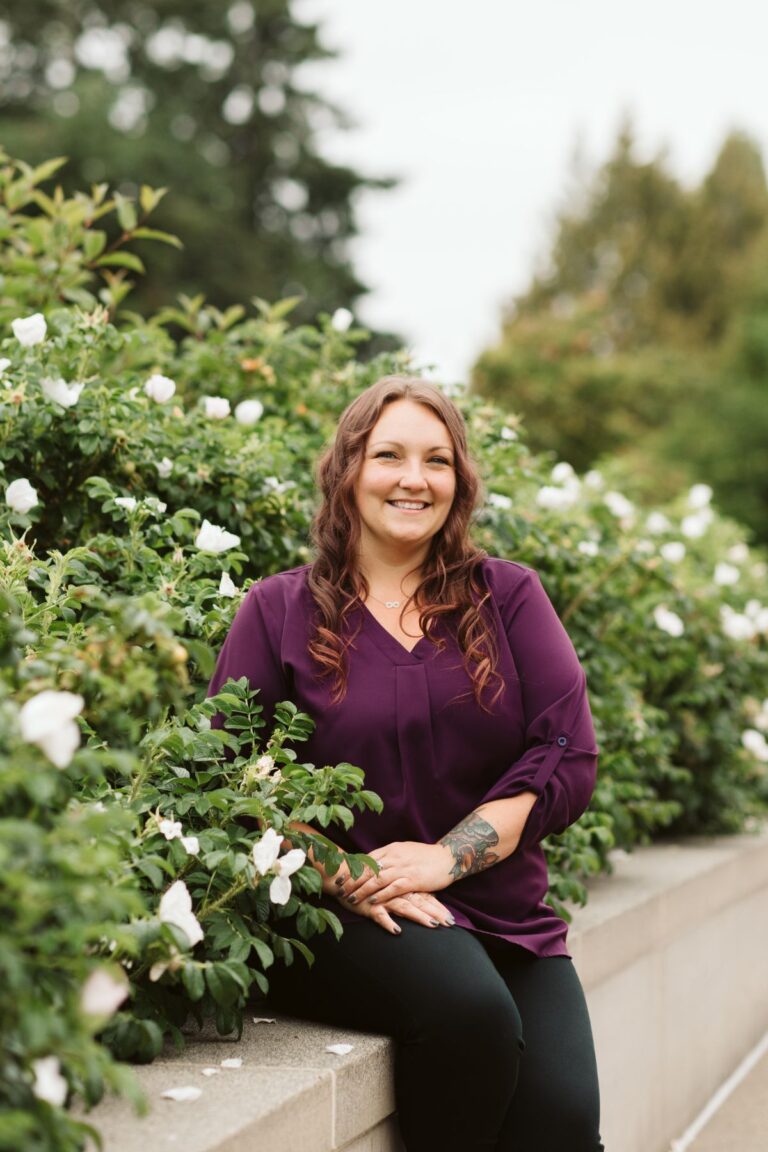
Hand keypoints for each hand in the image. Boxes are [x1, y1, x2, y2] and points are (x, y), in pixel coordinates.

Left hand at [335, 841, 453, 905]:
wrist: (449, 857)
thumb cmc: (426, 856)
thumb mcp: (405, 850)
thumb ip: (390, 856)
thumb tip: (375, 862)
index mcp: (392, 849)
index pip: (367, 859)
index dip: (353, 868)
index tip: (340, 876)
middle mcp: (395, 857)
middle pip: (368, 869)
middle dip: (352, 880)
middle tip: (339, 889)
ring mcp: (403, 868)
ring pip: (377, 879)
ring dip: (362, 889)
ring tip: (350, 898)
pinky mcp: (412, 880)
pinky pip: (393, 888)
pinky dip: (381, 895)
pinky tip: (372, 902)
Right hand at [336, 888, 454, 934]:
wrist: (344, 874)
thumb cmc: (368, 880)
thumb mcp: (389, 884)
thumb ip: (404, 889)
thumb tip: (421, 898)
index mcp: (402, 886)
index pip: (424, 897)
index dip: (438, 907)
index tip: (452, 919)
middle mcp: (395, 892)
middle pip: (419, 902)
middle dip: (435, 913)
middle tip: (450, 924)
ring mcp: (383, 899)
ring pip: (404, 907)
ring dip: (418, 916)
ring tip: (432, 925)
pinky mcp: (369, 906)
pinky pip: (380, 915)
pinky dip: (388, 922)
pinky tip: (397, 931)